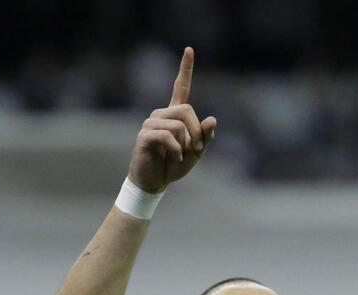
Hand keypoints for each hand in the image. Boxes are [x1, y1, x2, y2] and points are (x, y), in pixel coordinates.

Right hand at [128, 47, 217, 193]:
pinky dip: (176, 150)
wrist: (153, 183)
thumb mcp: (196, 153)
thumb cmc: (173, 166)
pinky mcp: (145, 135)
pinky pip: (168, 136)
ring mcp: (151, 123)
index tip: (189, 49)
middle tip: (196, 150)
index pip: (180, 87)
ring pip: (179, 124)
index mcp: (174, 115)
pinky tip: (174, 158)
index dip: (185, 69)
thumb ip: (205, 137)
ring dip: (186, 143)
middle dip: (197, 131)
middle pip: (187, 109)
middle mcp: (161, 114)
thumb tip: (212, 119)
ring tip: (181, 156)